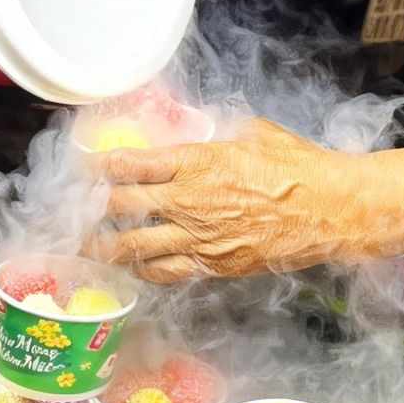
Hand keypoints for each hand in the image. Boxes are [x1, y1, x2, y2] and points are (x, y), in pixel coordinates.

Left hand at [86, 118, 376, 281]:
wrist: (332, 210)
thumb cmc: (299, 167)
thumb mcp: (254, 132)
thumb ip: (215, 133)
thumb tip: (193, 130)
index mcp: (196, 162)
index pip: (129, 164)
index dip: (96, 166)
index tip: (80, 166)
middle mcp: (190, 202)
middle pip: (122, 206)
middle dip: (90, 207)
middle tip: (71, 207)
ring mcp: (200, 238)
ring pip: (135, 247)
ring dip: (105, 246)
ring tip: (86, 245)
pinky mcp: (215, 265)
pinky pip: (166, 271)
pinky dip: (143, 269)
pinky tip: (133, 265)